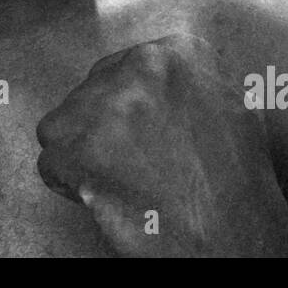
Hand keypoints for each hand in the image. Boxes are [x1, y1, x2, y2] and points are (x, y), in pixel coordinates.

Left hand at [36, 33, 287, 255]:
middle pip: (93, 92)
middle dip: (103, 127)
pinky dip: (71, 184)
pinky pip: (51, 161)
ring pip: (66, 124)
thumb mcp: (228, 107)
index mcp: (175, 54)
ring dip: (85, 154)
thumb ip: (185, 85)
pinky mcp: (72, 145)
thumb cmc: (236, 182)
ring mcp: (100, 105)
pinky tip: (107, 195)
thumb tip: (155, 87)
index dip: (129, 108)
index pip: (127, 68)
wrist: (229, 232)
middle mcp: (135, 67)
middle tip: (130, 162)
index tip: (138, 132)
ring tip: (122, 180)